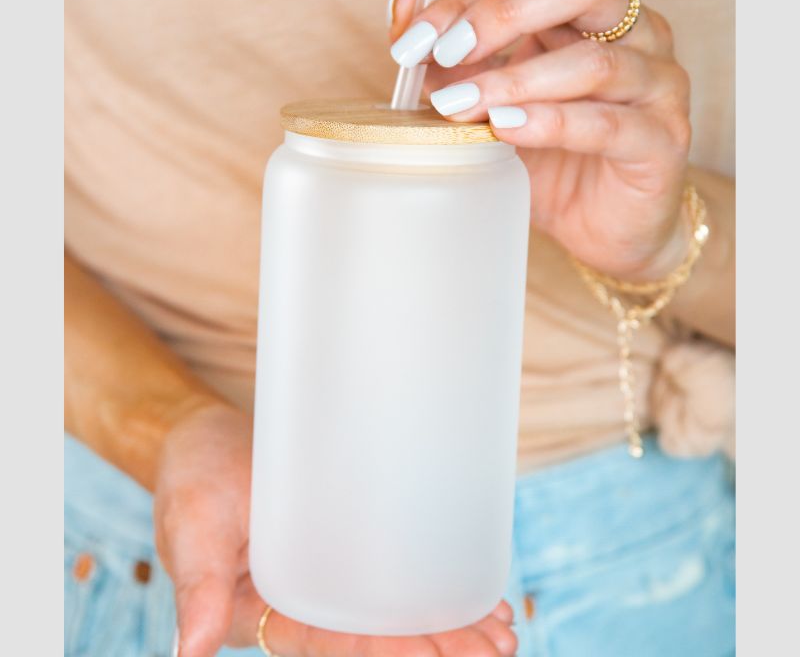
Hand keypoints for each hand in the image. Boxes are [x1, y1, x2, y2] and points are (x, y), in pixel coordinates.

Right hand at [155, 401, 516, 656]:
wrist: (201, 436)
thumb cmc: (190, 477)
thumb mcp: (191, 523)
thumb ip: (195, 584)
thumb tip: (190, 651)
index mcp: (263, 611)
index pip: (335, 644)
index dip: (391, 652)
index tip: (445, 655)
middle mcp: (301, 600)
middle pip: (375, 634)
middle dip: (437, 645)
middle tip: (498, 645)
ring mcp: (324, 571)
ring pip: (389, 608)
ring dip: (444, 621)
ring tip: (501, 627)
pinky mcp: (339, 538)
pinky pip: (386, 568)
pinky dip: (428, 581)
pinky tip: (469, 586)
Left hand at [389, 0, 692, 280]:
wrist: (603, 228)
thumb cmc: (550, 160)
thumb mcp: (488, 105)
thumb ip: (452, 60)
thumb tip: (403, 4)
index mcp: (588, 12)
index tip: (415, 39)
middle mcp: (634, 33)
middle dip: (502, 13)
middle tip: (447, 53)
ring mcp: (657, 85)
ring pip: (594, 60)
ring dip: (515, 80)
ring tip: (461, 105)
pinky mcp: (663, 141)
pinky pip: (608, 123)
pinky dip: (550, 123)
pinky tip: (506, 129)